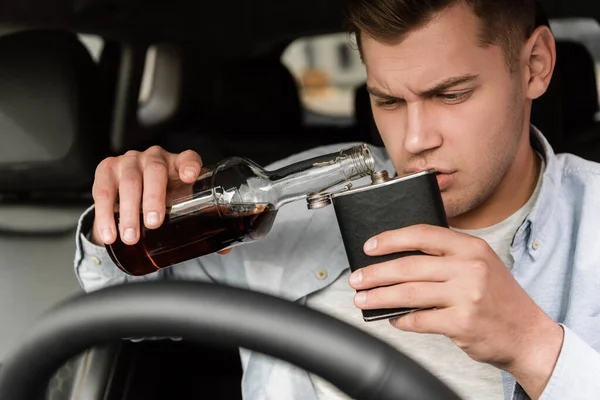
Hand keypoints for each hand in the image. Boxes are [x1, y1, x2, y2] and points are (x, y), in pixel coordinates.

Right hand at [91, 145, 202, 245]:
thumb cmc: (163, 196)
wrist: (131, 193)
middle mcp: (154, 158)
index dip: (189, 165)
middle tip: (153, 223)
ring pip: (129, 182)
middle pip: (155, 171)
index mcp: (178, 164)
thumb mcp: (180, 204)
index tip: (190, 176)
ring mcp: (129, 162)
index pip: (188, 158)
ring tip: (131, 237)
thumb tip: (224, 249)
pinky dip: (104, 215)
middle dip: (154, 198)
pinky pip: (103, 191)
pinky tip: (109, 234)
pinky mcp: (106, 170)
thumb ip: (199, 223)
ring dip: (128, 212)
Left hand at [348, 224, 563, 398]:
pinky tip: (393, 318)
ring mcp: (466, 295)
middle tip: (357, 278)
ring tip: (363, 298)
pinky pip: (419, 319)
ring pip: (409, 292)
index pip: (422, 234)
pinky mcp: (461, 323)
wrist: (528, 334)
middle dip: (375, 273)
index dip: (391, 239)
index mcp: (471, 247)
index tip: (370, 246)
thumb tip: (398, 259)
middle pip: (409, 266)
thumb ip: (447, 257)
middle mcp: (469, 267)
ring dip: (379, 296)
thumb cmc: (499, 298)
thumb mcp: (481, 264)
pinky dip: (401, 319)